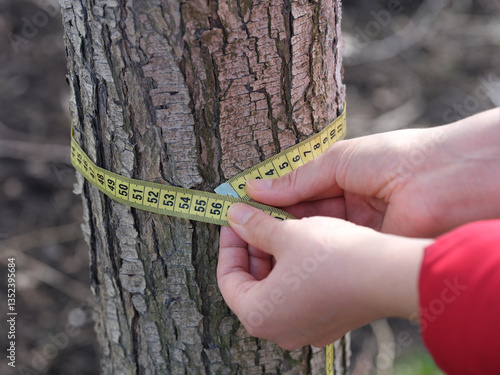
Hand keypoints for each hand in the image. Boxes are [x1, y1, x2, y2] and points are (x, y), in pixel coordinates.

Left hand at [217, 204, 429, 348]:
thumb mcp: (287, 234)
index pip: (227, 278)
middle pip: (251, 283)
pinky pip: (297, 294)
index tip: (234, 220)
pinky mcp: (326, 321)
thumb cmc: (333, 258)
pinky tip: (301, 242)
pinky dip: (292, 269)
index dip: (229, 243)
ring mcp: (305, 328)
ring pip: (275, 287)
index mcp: (259, 315)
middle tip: (256, 218)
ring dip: (273, 255)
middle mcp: (279, 330)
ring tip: (279, 224)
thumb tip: (234, 216)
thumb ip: (254, 226)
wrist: (388, 275)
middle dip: (252, 247)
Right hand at [245, 108, 499, 236]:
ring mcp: (359, 232)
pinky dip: (307, 252)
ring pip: (314, 238)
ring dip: (286, 239)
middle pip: (304, 218)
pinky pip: (331, 252)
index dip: (272, 202)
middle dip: (274, 222)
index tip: (244, 207)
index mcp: (345, 180)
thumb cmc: (397, 158)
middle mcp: (351, 208)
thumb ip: (297, 179)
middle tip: (240, 227)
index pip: (300, 194)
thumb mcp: (338, 161)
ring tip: (252, 240)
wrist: (445, 181)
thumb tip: (254, 188)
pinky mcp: (366, 252)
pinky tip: (282, 253)